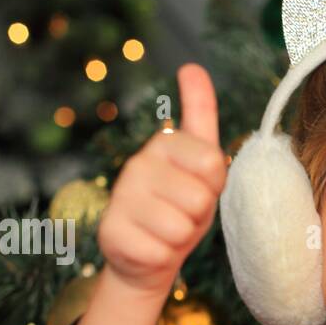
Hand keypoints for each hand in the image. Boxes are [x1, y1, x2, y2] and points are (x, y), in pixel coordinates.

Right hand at [96, 63, 226, 294]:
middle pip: (200, 197)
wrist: (148, 257)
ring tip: (166, 231)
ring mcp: (121, 198)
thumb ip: (200, 115)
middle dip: (199, 214)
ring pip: (181, 226)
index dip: (214, 185)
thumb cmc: (182, 208)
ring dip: (181, 238)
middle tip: (182, 214)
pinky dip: (163, 257)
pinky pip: (161, 251)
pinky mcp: (111, 233)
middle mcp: (137, 165)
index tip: (199, 186)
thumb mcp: (202, 163)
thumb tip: (191, 66)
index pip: (213, 162)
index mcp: (164, 144)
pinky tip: (150, 248)